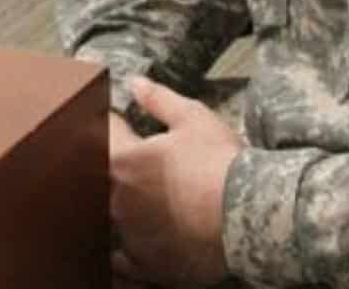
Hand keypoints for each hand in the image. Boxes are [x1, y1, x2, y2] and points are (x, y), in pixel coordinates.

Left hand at [110, 77, 240, 286]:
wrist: (248, 213)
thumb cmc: (220, 163)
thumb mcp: (193, 119)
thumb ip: (158, 99)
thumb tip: (135, 83)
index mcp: (121, 161)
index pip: (104, 135)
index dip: (114, 125)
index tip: (120, 122)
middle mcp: (116, 200)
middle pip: (100, 181)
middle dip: (111, 171)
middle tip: (134, 167)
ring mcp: (129, 236)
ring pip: (108, 222)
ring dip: (117, 211)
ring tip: (139, 205)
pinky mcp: (146, 265)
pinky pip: (122, 261)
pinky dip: (125, 253)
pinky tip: (136, 244)